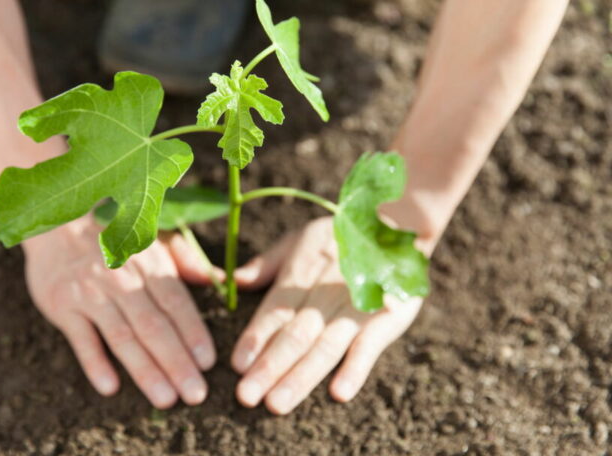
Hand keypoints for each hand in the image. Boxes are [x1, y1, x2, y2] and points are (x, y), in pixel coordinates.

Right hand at [22, 214, 216, 408]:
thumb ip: (186, 261)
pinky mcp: (62, 305)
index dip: (193, 333)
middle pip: (154, 326)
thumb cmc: (115, 239)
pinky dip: (95, 363)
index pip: (176, 303)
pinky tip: (110, 387)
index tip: (208, 363)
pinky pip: (81, 338)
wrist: (57, 225)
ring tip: (165, 399)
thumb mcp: (153, 240)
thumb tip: (219, 280)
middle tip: (195, 394)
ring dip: (145, 370)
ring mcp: (91, 292)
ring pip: (122, 336)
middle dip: (177, 363)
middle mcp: (122, 279)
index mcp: (149, 264)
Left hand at [231, 217, 431, 414]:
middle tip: (246, 396)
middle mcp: (324, 296)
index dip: (256, 338)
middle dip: (269, 367)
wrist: (397, 226)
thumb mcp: (298, 240)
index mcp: (300, 276)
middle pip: (294, 335)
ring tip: (278, 403)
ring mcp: (356, 310)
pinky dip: (356, 369)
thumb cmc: (338, 237)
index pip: (274, 311)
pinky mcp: (386, 319)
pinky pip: (369, 347)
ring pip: (324, 347)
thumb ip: (266, 264)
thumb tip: (232, 281)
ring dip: (301, 377)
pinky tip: (340, 393)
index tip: (236, 365)